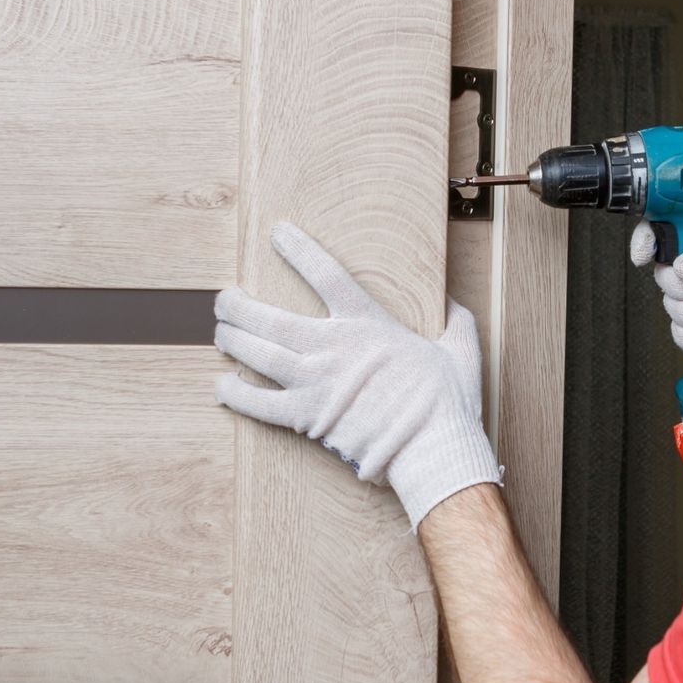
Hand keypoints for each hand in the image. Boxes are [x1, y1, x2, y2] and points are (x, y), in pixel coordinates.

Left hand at [214, 222, 500, 528]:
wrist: (433, 449)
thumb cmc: (448, 403)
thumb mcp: (461, 350)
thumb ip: (457, 321)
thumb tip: (456, 304)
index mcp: (367, 323)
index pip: (324, 273)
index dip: (298, 249)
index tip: (277, 233)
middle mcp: (332, 346)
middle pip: (270, 318)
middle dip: (238, 305)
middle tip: (224, 300)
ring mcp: (315, 382)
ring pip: (257, 354)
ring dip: (231, 341)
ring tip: (220, 333)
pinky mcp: (307, 418)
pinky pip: (259, 404)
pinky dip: (236, 394)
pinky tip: (223, 385)